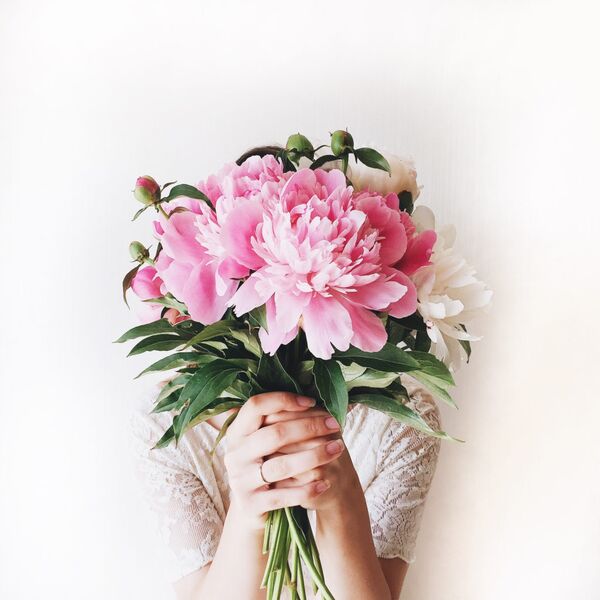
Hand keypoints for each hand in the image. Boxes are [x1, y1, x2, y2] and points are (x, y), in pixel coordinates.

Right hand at [223, 392, 343, 529]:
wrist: (251, 507)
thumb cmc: (266, 463)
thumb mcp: (264, 440)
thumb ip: (282, 418)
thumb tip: (318, 394)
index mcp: (237, 431)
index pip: (256, 406)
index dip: (284, 400)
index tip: (311, 402)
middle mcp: (234, 453)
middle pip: (274, 434)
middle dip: (310, 427)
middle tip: (335, 425)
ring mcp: (240, 480)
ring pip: (281, 465)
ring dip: (314, 456)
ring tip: (338, 448)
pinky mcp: (250, 504)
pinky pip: (283, 496)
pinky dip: (307, 488)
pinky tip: (325, 482)